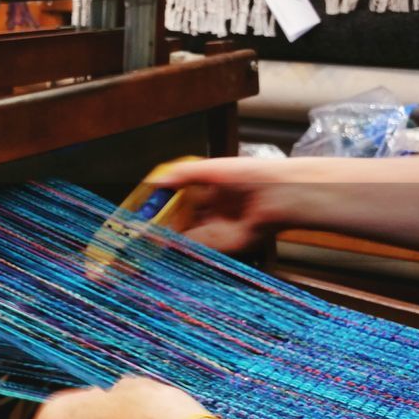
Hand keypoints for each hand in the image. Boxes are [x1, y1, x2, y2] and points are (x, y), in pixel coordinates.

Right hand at [147, 157, 312, 252]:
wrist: (279, 195)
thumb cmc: (249, 175)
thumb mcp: (211, 169)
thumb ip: (182, 174)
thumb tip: (155, 180)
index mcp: (207, 189)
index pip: (176, 198)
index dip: (160, 204)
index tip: (143, 208)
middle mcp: (210, 210)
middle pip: (178, 219)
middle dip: (160, 225)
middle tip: (140, 228)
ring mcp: (215, 227)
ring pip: (184, 235)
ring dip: (166, 239)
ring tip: (145, 240)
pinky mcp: (222, 244)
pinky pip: (197, 247)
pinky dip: (180, 249)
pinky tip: (164, 247)